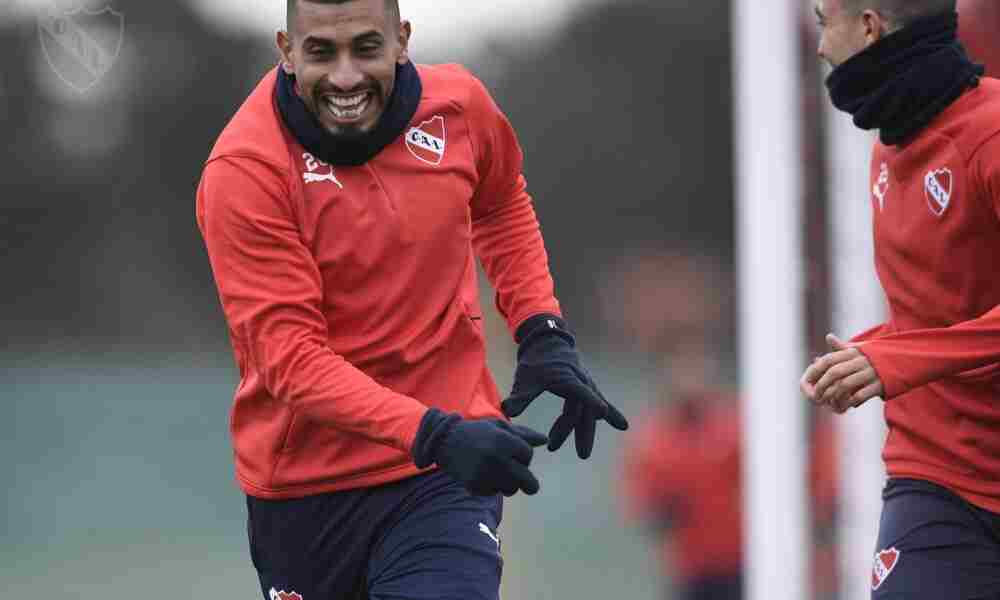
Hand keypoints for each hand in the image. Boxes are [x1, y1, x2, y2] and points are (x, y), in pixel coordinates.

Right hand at [411, 409, 547, 495]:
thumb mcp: (499, 427)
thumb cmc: (477, 432)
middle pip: (527, 481)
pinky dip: (492, 486)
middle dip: (530, 484)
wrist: (444, 442)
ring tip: (498, 473)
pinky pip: (494, 492)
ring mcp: (485, 474)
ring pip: (511, 489)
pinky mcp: (475, 486)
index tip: (516, 454)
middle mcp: (496, 459)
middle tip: (529, 485)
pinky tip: (483, 475)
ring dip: (509, 483)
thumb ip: (523, 434)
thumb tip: (545, 441)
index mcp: (503, 441)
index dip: (524, 455)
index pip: (527, 455)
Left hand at [502, 315, 628, 458]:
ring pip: (589, 410)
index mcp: (567, 378)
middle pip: (585, 409)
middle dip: (583, 432)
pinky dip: (611, 414)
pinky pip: (599, 403)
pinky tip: (622, 425)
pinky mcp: (587, 389)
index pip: (579, 392)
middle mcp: (581, 381)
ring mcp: (586, 385)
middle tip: (582, 455)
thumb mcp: (526, 378)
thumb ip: (520, 396)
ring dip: (586, 431)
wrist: (547, 344)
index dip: (590, 400)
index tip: (601, 413)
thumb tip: (507, 411)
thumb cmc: (536, 361)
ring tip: (582, 453)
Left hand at [800, 333, 883, 412]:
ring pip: (846, 385)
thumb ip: (842, 348)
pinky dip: (851, 401)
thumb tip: (828, 336)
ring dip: (835, 396)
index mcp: (853, 352)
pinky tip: (848, 404)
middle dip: (823, 386)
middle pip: (835, 373)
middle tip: (816, 397)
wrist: (906, 362)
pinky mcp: (880, 384)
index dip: (815, 371)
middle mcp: (861, 361)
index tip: (806, 382)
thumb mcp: (860, 350)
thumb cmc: (877, 357)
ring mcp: (871, 372)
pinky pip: (861, 394)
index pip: (829, 360)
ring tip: (830, 403)